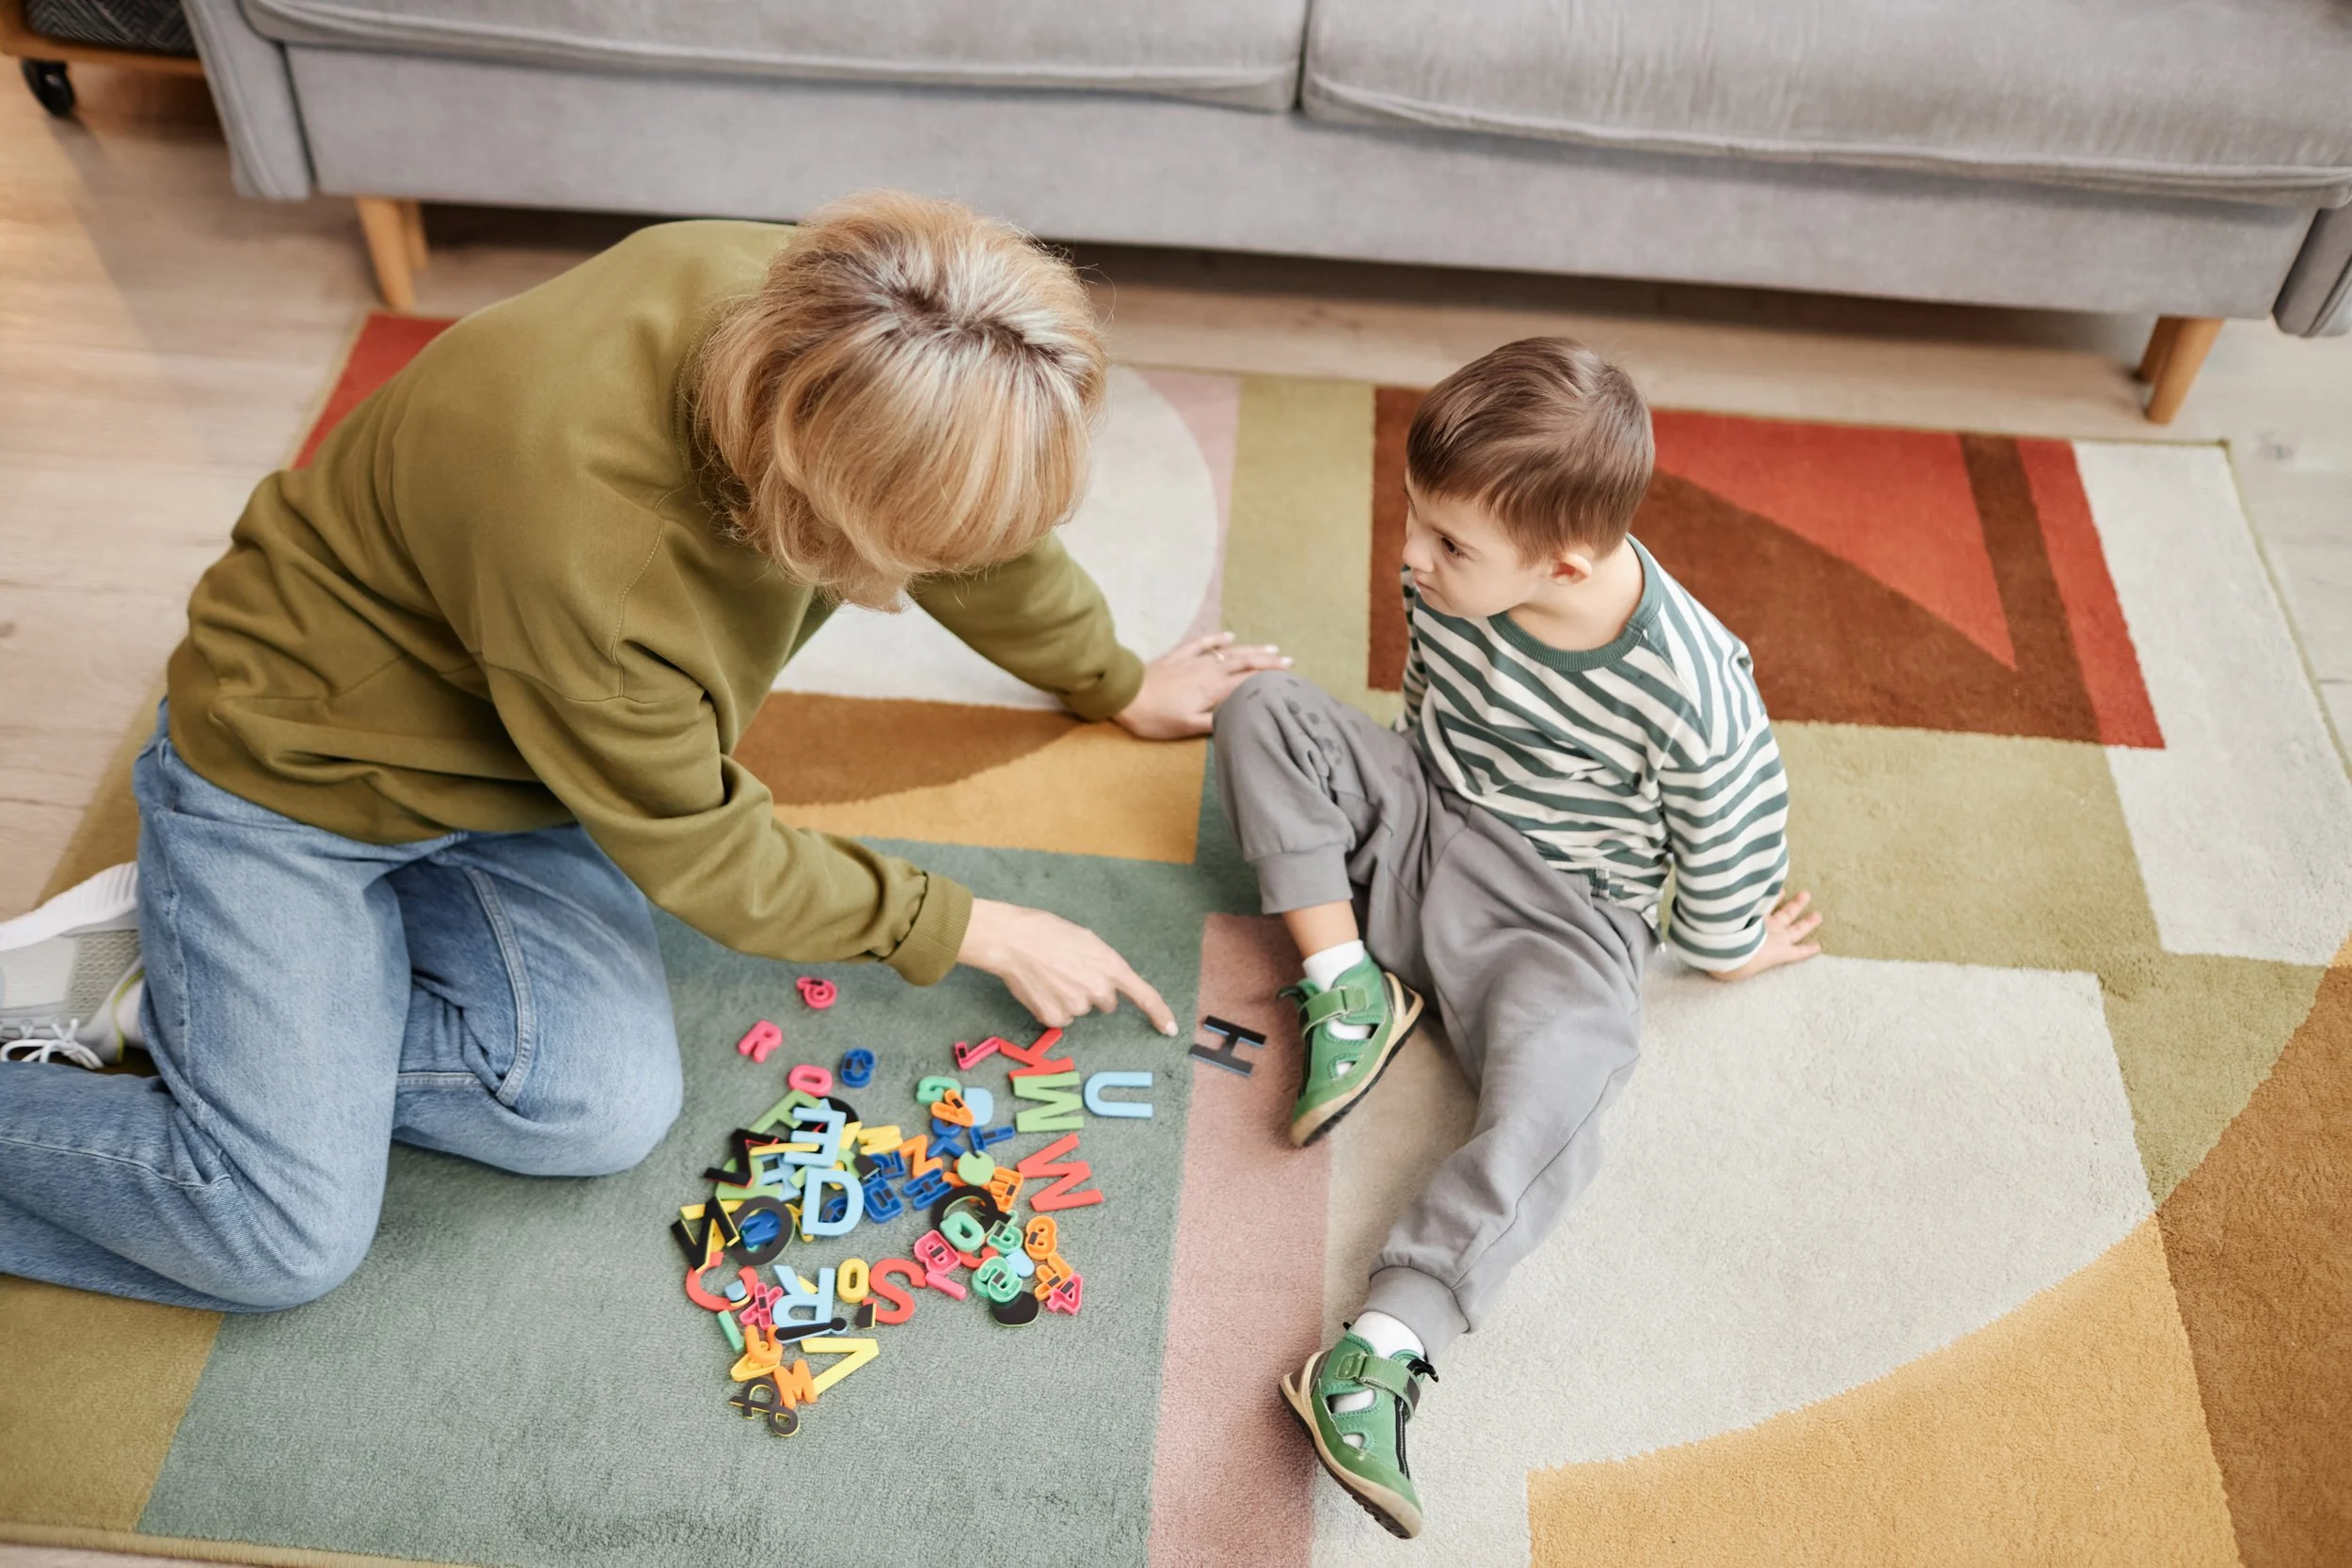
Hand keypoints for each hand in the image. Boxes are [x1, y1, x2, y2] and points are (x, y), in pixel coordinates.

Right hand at [958, 897, 1177, 1034]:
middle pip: (1106, 1003)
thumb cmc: (1048, 932)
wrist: (1014, 940)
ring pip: (1080, 1009)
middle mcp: (1099, 990)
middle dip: (1093, 991)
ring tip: (1050, 975)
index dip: (1159, 1013)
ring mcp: (1077, 1007)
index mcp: (1111, 967)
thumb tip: (1102, 981)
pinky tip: (1040, 988)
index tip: (1170, 1030)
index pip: (1145, 995)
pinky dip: (1052, 1007)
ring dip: (1069, 997)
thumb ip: (1102, 964)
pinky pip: (1060, 1018)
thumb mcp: (1087, 941)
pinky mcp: (1055, 1018)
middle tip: (1070, 971)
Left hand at [1112, 631, 1289, 739]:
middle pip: (1244, 663)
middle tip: (1288, 661)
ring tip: (1271, 648)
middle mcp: (1208, 671)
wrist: (1124, 696)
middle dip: (1268, 661)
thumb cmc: (1155, 717)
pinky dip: (1217, 639)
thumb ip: (1215, 722)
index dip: (1269, 679)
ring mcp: (1193, 661)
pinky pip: (1202, 643)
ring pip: (1228, 653)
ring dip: (1251, 649)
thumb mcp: (1186, 727)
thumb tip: (1241, 717)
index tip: (1289, 678)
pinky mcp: (1178, 656)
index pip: (1248, 682)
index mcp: (1213, 689)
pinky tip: (1229, 635)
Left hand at [1707, 891, 1823, 982]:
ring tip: (1805, 894)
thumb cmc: (1734, 965)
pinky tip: (1776, 887)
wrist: (1729, 946)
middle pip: (1797, 929)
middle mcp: (1778, 937)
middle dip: (1808, 923)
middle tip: (1818, 915)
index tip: (1817, 946)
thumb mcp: (1738, 971)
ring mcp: (1770, 922)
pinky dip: (1773, 894)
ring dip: (1796, 903)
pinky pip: (1767, 902)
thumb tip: (1731, 964)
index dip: (1807, 950)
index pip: (1797, 952)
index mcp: (1778, 954)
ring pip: (1787, 912)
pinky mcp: (1758, 911)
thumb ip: (1740, 964)